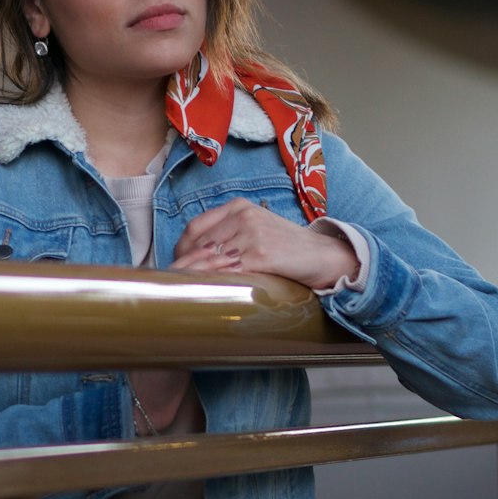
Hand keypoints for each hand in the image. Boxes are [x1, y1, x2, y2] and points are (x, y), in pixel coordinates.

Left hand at [171, 199, 358, 291]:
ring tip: (184, 290)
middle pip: (199, 244)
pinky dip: (213, 281)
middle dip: (184, 265)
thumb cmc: (286, 246)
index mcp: (238, 207)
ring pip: (210, 258)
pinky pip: (228, 270)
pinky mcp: (262, 255)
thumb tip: (197, 255)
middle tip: (174, 283)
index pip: (195, 228)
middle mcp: (243, 216)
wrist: (323, 255)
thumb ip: (229, 234)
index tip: (175, 266)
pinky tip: (206, 291)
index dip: (181, 250)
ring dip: (194, 276)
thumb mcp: (256, 228)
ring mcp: (252, 234)